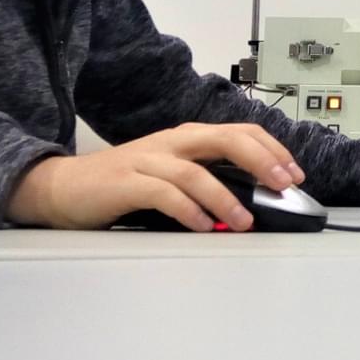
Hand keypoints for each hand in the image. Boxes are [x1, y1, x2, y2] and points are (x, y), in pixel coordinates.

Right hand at [6, 122, 306, 232]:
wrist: (64, 187)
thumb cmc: (123, 184)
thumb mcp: (172, 174)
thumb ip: (206, 180)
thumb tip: (251, 201)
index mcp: (187, 138)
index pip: (240, 132)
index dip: (272, 150)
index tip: (295, 174)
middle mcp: (172, 143)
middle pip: (226, 140)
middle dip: (262, 161)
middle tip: (283, 186)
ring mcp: (148, 160)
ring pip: (196, 172)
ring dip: (225, 198)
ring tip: (243, 222)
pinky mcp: (126, 183)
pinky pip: (163, 194)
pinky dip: (187, 210)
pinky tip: (202, 227)